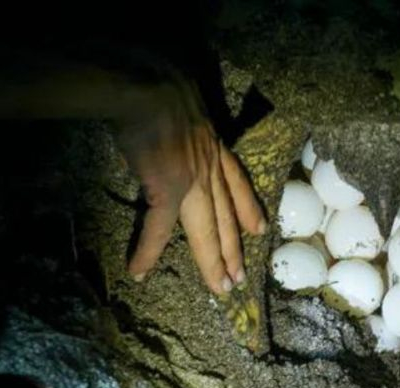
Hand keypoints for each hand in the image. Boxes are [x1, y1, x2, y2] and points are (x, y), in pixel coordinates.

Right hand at [119, 78, 265, 294]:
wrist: (149, 87)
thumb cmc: (158, 86)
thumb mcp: (182, 110)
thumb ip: (180, 132)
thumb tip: (162, 140)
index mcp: (213, 147)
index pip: (237, 184)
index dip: (249, 209)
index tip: (260, 229)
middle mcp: (210, 167)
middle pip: (226, 217)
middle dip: (234, 250)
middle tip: (240, 278)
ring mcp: (193, 181)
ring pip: (207, 232)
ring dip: (213, 263)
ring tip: (220, 289)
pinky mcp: (169, 189)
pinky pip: (157, 229)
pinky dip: (147, 252)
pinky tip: (139, 273)